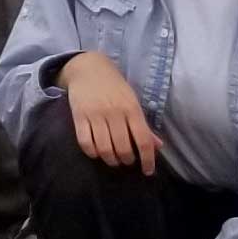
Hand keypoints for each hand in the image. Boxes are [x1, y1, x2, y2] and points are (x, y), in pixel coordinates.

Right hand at [60, 53, 159, 174]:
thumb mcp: (133, 101)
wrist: (88, 67)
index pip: (143, 140)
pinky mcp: (79, 116)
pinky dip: (92, 153)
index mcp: (131, 108)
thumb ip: (143, 125)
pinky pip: (85, 142)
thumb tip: (158, 146)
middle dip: (127, 160)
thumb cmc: (114, 86)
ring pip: (104, 148)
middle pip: (123, 148)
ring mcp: (95, 115)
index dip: (147, 159)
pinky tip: (97, 153)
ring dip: (111, 160)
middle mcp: (114, 112)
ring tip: (114, 159)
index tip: (147, 171)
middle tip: (127, 161)